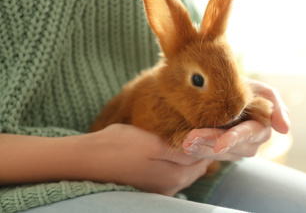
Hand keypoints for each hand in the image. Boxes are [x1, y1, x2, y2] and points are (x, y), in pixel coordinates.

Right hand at [85, 124, 212, 195]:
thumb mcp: (155, 143)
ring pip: (184, 169)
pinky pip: (171, 172)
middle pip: (196, 166)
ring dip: (187, 155)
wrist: (89, 158)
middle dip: (199, 150)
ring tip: (183, 136)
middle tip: (196, 128)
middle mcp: (171, 187)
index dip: (206, 142)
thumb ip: (183, 151)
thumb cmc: (120, 146)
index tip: (206, 126)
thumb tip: (204, 152)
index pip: (204, 158)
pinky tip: (167, 149)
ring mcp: (160, 188)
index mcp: (177, 176)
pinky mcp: (149, 185)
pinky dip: (175, 161)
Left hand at [182, 80, 289, 160]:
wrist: (223, 90)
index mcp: (262, 129)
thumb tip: (284, 129)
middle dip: (209, 142)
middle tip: (190, 139)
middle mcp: (250, 144)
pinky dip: (195, 151)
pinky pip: (207, 155)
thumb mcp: (262, 91)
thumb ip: (276, 105)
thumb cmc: (244, 88)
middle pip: (228, 146)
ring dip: (199, 148)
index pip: (246, 135)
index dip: (233, 140)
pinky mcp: (219, 153)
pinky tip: (184, 147)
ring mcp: (234, 151)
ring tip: (184, 142)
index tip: (219, 145)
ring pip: (216, 153)